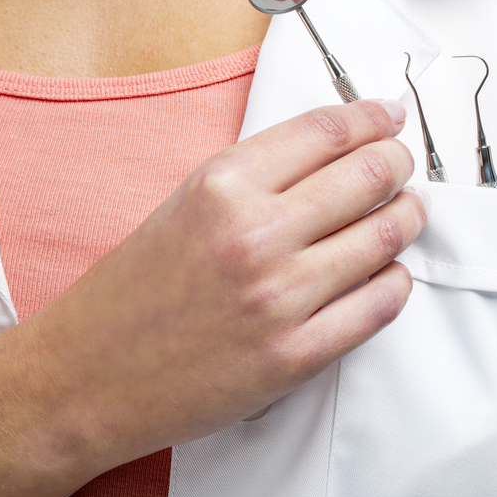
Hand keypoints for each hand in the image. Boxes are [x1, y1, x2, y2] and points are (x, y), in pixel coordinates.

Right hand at [0, 99, 426, 496]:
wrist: (87, 380)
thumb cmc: (136, 290)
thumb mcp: (186, 203)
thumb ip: (259, 174)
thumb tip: (339, 148)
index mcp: (223, 186)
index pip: (327, 131)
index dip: (372, 117)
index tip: (391, 116)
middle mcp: (255, 235)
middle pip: (370, 175)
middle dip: (400, 163)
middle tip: (405, 166)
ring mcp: (279, 298)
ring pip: (386, 237)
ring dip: (409, 217)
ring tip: (408, 212)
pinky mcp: (296, 355)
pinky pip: (380, 304)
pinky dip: (397, 281)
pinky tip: (390, 273)